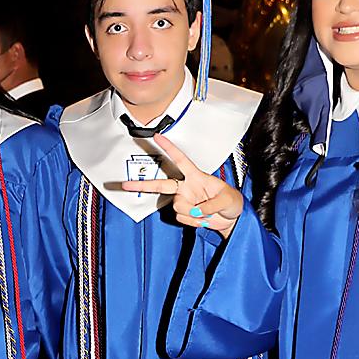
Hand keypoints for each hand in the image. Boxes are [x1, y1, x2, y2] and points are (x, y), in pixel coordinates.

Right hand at [119, 134, 243, 237]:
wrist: (231, 220)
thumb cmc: (232, 203)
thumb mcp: (228, 199)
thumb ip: (211, 204)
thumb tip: (196, 211)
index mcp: (197, 177)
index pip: (181, 160)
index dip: (169, 148)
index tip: (156, 136)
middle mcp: (187, 187)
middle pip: (161, 185)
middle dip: (143, 185)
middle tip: (125, 184)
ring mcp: (184, 201)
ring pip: (177, 207)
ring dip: (192, 213)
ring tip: (206, 214)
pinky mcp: (185, 213)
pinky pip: (182, 218)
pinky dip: (193, 221)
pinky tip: (202, 219)